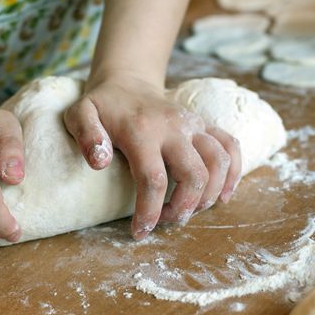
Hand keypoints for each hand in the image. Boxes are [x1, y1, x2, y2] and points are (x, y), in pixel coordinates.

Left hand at [64, 74, 241, 239]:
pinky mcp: (205, 125)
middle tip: (165, 221)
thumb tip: (99, 164)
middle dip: (183, 208)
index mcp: (142, 130)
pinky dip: (234, 173)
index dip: (149, 212)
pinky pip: (231, 146)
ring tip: (187, 211)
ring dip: (208, 195)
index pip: (154, 179)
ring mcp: (194, 124)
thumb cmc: (102, 106)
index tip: (140, 232)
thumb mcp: (80, 114)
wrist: (127, 82)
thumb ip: (86, 135)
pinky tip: (222, 195)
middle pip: (194, 175)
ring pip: (219, 162)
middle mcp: (174, 127)